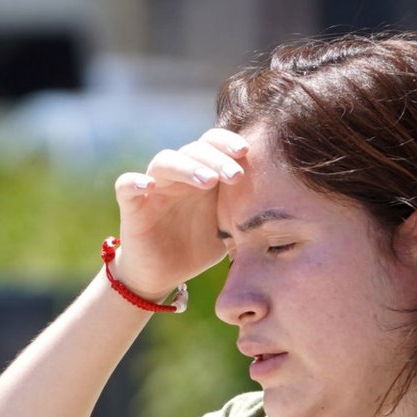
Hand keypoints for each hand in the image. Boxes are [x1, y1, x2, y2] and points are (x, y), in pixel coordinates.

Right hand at [110, 127, 250, 299]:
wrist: (162, 274)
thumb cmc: (198, 247)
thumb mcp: (230, 229)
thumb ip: (249, 213)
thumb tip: (290, 208)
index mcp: (203, 175)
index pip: (215, 145)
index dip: (229, 143)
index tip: (249, 152)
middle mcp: (178, 175)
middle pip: (194, 149)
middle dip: (217, 158)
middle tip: (236, 175)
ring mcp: (154, 186)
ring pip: (165, 162)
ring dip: (187, 167)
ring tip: (208, 181)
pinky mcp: (132, 204)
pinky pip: (127, 185)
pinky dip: (135, 182)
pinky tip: (148, 186)